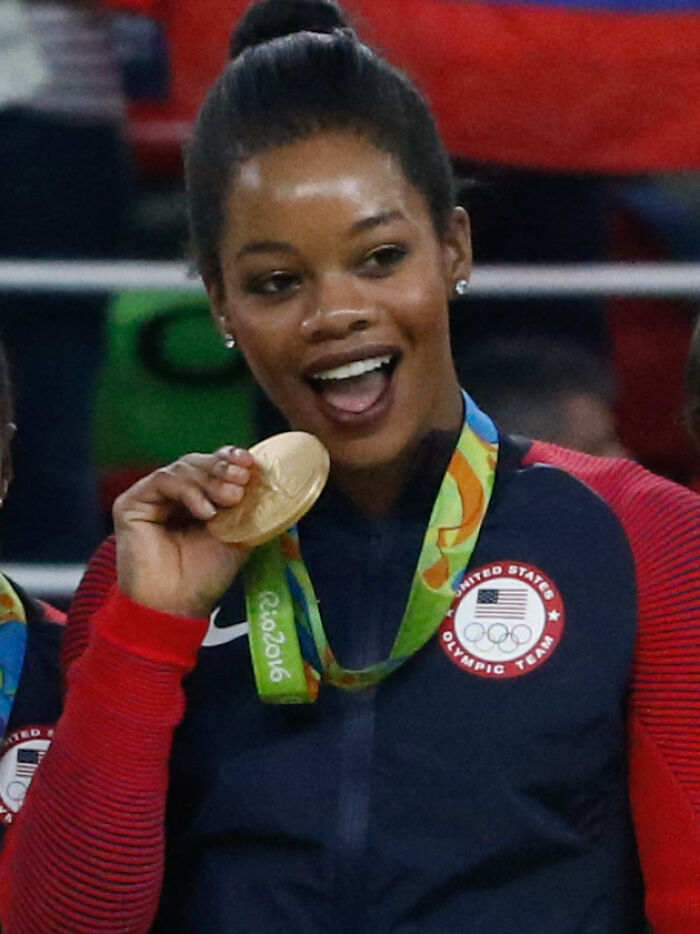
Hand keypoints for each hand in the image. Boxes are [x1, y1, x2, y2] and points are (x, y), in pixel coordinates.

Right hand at [113, 446, 255, 616]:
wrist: (177, 607)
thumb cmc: (205, 576)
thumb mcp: (239, 535)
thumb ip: (249, 508)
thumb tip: (269, 482)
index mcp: (197, 499)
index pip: (213, 466)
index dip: (231, 459)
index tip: (251, 463)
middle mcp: (172, 495)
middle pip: (198, 463)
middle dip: (223, 468)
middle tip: (242, 480)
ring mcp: (150, 498)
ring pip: (183, 468)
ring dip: (210, 480)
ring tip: (229, 499)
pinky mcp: (130, 504)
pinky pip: (163, 480)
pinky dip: (189, 491)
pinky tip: (205, 512)